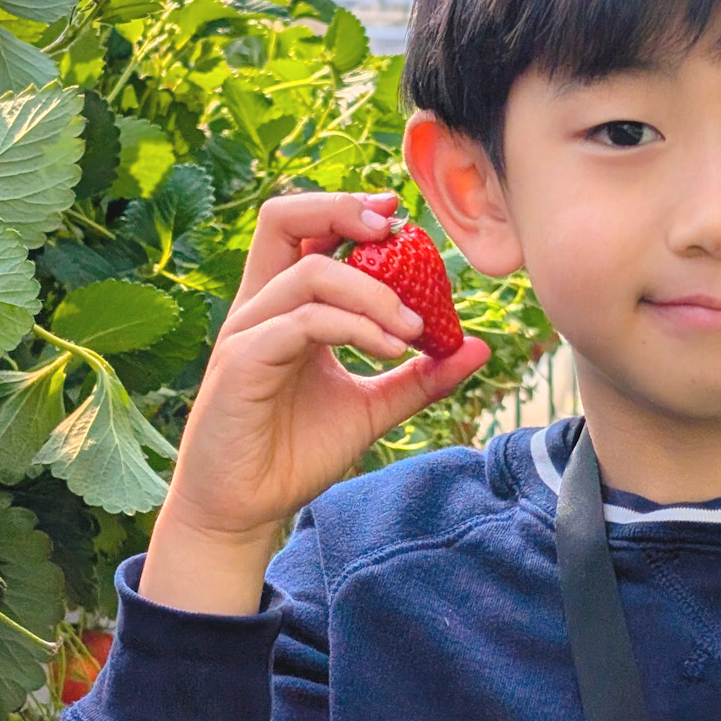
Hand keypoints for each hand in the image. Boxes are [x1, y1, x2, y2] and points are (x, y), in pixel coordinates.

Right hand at [141, 191, 487, 613]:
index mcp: (285, 306)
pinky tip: (393, 350)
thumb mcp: (373, 408)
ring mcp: (248, 332)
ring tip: (416, 327)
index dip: (349, 209)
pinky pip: (305, 322)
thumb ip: (421, 376)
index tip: (398, 216)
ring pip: (308, 273)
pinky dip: (356, 326)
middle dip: (343, 210)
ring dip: (374, 291)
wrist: (247, 510)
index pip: (305, 228)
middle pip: (283, 218)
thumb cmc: (297, 453)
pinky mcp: (243, 363)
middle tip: (396, 232)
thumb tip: (477, 347)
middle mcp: (261, 307)